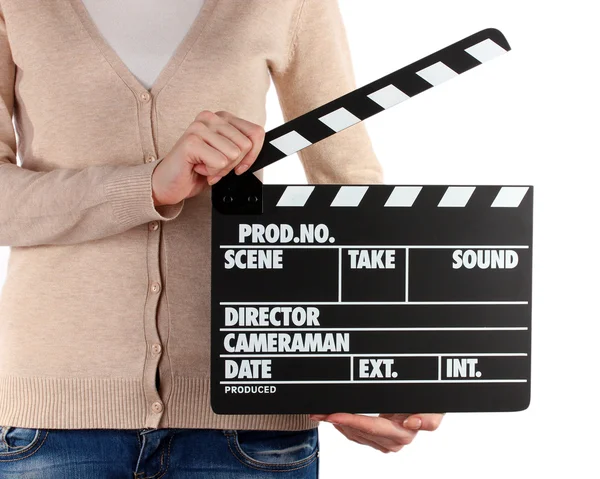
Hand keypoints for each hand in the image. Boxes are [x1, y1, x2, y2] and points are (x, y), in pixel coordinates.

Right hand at [151, 110, 264, 205]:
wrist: (167, 183)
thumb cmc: (196, 170)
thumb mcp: (226, 157)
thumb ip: (241, 149)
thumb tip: (259, 150)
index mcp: (222, 118)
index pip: (256, 132)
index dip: (253, 155)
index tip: (241, 166)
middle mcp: (211, 117)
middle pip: (246, 146)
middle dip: (234, 165)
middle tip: (215, 167)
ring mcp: (200, 127)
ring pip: (234, 155)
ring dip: (221, 170)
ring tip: (205, 166)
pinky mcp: (191, 141)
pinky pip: (220, 162)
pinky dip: (211, 173)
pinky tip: (198, 168)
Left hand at [309, 413, 443, 452]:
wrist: (428, 405)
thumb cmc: (428, 403)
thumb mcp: (434, 406)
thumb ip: (430, 418)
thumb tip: (412, 424)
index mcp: (405, 432)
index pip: (372, 427)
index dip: (350, 420)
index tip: (333, 415)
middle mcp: (395, 441)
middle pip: (359, 432)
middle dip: (338, 420)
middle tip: (319, 411)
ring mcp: (386, 443)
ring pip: (355, 435)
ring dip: (338, 423)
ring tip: (323, 412)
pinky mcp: (381, 441)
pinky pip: (357, 436)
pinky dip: (345, 425)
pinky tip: (337, 417)